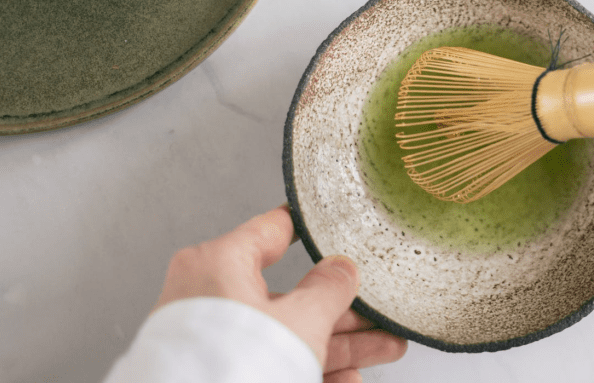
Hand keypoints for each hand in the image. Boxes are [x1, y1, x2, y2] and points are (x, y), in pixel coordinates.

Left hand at [154, 205, 406, 381]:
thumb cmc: (232, 367)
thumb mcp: (302, 319)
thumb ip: (329, 289)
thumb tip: (342, 270)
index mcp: (218, 265)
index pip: (270, 232)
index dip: (309, 229)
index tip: (332, 225)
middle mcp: (209, 299)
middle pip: (291, 296)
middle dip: (344, 309)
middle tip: (378, 309)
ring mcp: (215, 342)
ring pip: (289, 336)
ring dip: (341, 345)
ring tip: (385, 347)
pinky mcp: (222, 374)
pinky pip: (275, 366)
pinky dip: (312, 369)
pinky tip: (348, 380)